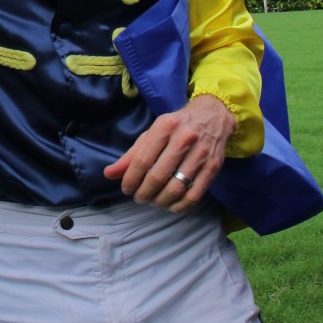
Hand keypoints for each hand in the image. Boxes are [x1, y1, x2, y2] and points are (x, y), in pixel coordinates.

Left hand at [103, 94, 235, 212]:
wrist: (213, 116)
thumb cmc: (176, 126)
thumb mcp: (152, 133)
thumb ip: (131, 154)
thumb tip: (109, 174)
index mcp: (165, 127)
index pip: (143, 160)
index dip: (131, 179)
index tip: (126, 189)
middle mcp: (184, 139)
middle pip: (158, 176)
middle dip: (144, 193)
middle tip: (139, 197)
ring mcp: (201, 154)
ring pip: (176, 189)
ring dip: (160, 201)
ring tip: (153, 201)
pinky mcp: (213, 168)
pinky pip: (194, 196)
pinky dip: (179, 206)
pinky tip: (170, 205)